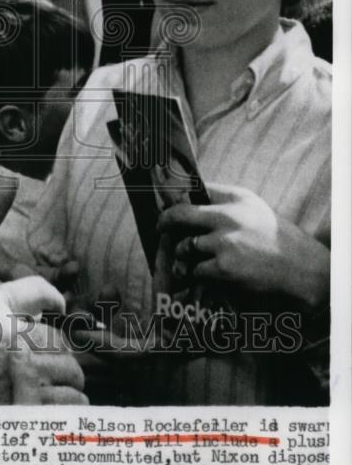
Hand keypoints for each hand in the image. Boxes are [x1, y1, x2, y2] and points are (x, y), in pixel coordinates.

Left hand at [159, 182, 329, 309]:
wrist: (304, 272)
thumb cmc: (277, 240)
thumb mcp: (254, 208)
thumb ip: (223, 199)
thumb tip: (189, 194)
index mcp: (237, 199)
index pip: (196, 188)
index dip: (176, 194)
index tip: (165, 201)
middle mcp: (229, 216)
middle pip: (179, 215)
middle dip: (164, 222)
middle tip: (160, 228)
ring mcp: (225, 243)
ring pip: (186, 248)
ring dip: (188, 256)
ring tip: (196, 261)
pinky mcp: (224, 268)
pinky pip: (196, 271)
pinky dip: (201, 275)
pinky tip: (214, 276)